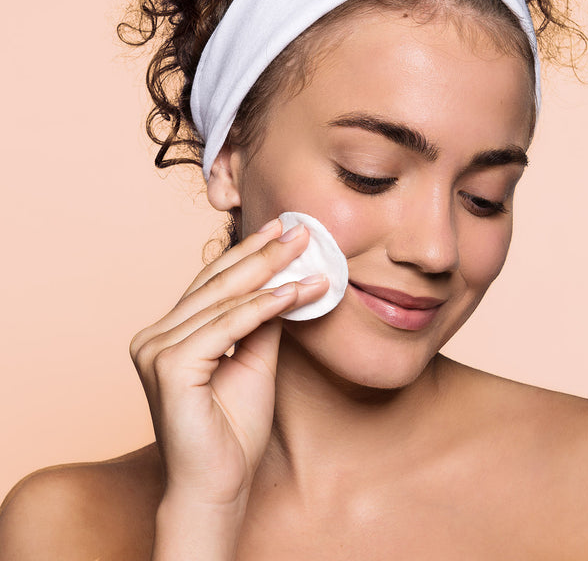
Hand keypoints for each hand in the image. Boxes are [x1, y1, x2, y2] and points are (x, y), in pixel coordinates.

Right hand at [130, 219, 328, 510]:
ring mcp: (155, 350)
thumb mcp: (255, 360)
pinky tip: (294, 292)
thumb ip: (262, 321)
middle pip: (217, 283)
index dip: (249, 253)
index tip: (281, 229)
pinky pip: (227, 326)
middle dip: (263, 253)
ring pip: (224, 300)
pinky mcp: (169, 367)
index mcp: (168, 332)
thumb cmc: (234, 428)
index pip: (213, 282)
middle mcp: (154, 336)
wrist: (220, 484)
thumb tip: (284, 281)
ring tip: (306, 255)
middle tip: (299, 229)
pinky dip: (263, 307)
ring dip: (272, 275)